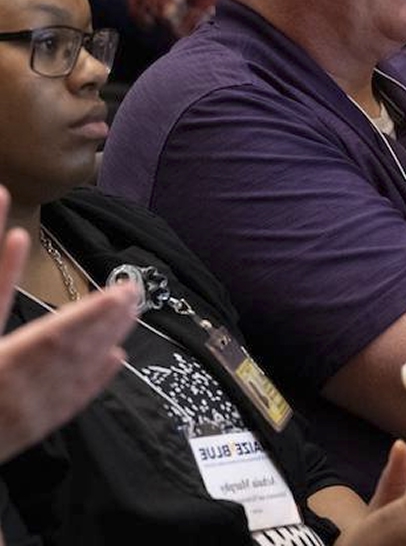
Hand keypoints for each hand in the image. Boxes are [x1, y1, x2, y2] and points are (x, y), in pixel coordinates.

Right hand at [0, 185, 136, 462]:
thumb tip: (17, 236)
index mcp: (2, 363)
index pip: (57, 333)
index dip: (93, 310)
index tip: (119, 289)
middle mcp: (19, 391)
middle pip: (76, 350)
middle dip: (108, 318)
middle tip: (133, 290)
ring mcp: (28, 413)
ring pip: (78, 372)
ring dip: (108, 339)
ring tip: (130, 313)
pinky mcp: (30, 429)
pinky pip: (70, 402)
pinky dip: (95, 378)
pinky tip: (115, 357)